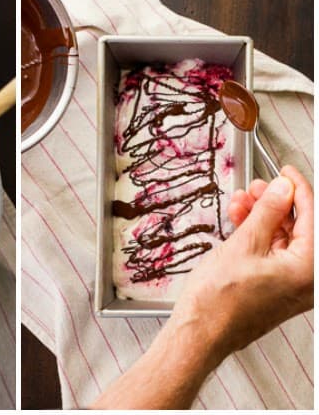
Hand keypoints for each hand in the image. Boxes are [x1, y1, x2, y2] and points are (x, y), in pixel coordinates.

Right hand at [168, 165, 313, 364]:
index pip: (312, 217)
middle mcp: (304, 280)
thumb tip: (283, 189)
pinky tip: (238, 223)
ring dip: (261, 218)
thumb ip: (267, 212)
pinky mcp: (272, 288)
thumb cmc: (218, 301)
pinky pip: (271, 254)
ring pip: (282, 240)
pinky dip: (256, 236)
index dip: (297, 189)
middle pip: (299, 228)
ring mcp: (288, 286)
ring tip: (241, 203)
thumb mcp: (243, 244)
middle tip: (258, 187)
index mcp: (308, 269)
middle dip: (275, 204)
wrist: (198, 333)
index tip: (286, 173)